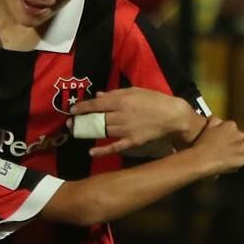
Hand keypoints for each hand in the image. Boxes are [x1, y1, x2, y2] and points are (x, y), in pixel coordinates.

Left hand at [70, 88, 196, 155]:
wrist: (173, 116)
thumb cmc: (154, 100)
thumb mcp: (135, 91)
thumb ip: (115, 93)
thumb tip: (98, 95)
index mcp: (122, 100)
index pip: (97, 104)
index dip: (83, 107)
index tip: (73, 110)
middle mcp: (122, 115)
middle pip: (97, 118)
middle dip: (82, 121)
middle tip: (71, 123)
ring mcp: (126, 129)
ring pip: (103, 131)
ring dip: (89, 132)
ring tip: (78, 132)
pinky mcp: (132, 141)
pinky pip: (115, 146)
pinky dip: (103, 150)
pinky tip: (92, 152)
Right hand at [189, 117, 243, 174]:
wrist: (201, 160)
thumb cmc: (202, 143)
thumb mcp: (206, 126)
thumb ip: (215, 120)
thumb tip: (218, 119)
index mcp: (231, 125)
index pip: (231, 129)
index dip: (224, 135)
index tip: (218, 140)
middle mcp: (240, 135)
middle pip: (238, 138)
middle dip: (232, 142)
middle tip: (220, 149)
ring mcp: (242, 148)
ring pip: (240, 149)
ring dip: (234, 152)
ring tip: (222, 156)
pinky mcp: (242, 160)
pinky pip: (239, 160)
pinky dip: (234, 162)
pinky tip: (224, 163)